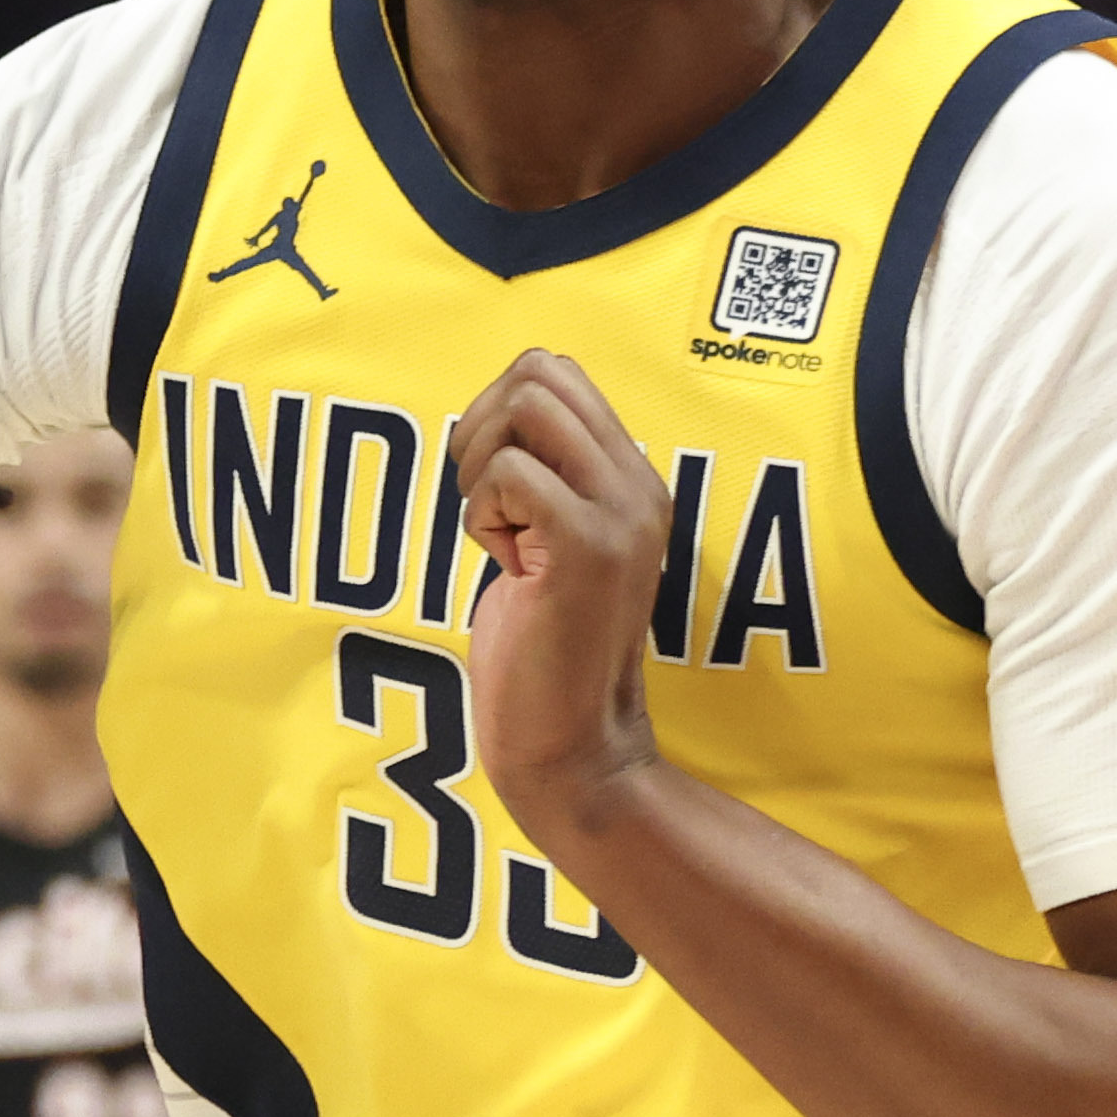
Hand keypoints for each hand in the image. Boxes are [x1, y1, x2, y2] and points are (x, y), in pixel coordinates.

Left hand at [450, 347, 675, 841]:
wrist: (572, 745)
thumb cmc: (543, 654)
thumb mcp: (546, 547)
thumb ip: (539, 483)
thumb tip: (491, 419)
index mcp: (631, 480)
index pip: (560, 374)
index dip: (499, 410)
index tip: (489, 485)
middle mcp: (637, 485)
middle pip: (541, 372)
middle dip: (483, 425)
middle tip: (484, 503)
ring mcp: (618, 512)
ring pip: (524, 407)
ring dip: (481, 465)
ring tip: (497, 533)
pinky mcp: (585, 545)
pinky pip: (506, 474)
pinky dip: (480, 515)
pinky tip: (503, 566)